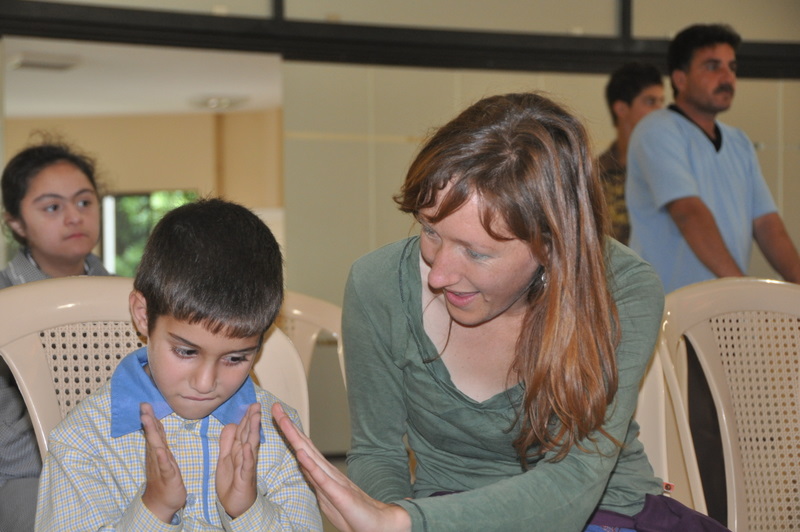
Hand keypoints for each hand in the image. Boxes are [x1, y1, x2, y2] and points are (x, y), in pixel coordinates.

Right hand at [140, 402, 186, 522]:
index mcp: (158, 451)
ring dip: (152, 433)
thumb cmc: (165, 479)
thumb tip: (158, 427)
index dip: (151, 417)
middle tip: (143, 405)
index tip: (146, 403)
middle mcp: (157, 456)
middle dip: (148, 420)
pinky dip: (162, 458)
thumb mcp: (164, 457)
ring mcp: (161, 465)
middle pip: (153, 435)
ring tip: (147, 420)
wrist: (161, 503)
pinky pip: (165, 466)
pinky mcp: (168, 476)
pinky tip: (159, 450)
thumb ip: (161, 443)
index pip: (155, 431)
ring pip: (156, 446)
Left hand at [216, 402, 260, 517]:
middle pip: (249, 434)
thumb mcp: (225, 458)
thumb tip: (230, 424)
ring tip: (255, 418)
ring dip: (253, 432)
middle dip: (252, 420)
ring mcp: (247, 466)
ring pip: (251, 446)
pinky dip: (247, 455)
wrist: (235, 504)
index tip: (252, 405)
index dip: (247, 418)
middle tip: (257, 406)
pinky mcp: (245, 477)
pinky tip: (248, 447)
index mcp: (240, 450)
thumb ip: (227, 442)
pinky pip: (247, 465)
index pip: (244, 431)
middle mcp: (246, 455)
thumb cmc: (232, 481)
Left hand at [272, 403, 411, 531]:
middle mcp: (328, 473)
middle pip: (304, 446)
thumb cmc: (355, 514)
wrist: (381, 526)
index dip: (290, 433)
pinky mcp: (340, 496)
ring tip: (284, 422)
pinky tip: (301, 454)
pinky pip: (322, 480)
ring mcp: (334, 483)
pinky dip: (310, 466)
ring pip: (310, 457)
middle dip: (288, 427)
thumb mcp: (329, 496)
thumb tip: (303, 465)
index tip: (278, 416)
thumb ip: (316, 480)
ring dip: (296, 439)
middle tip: (276, 408)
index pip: (303, 449)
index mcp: (324, 474)